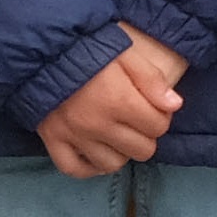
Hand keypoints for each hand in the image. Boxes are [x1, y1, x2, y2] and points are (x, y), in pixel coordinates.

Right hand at [36, 30, 186, 175]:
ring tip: (116, 134)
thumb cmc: (87, 47)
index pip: (158, 126)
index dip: (161, 116)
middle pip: (141, 150)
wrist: (42, 47)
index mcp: (119, 100)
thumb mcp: (126, 53)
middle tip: (135, 119)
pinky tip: (96, 153)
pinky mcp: (53, 140)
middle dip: (145, 135)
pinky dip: (88, 167)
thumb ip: (152, 79)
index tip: (152, 106)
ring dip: (120, 151)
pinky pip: (75, 169)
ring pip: (113, 164)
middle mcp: (98, 124)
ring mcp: (74, 135)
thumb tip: (174, 105)